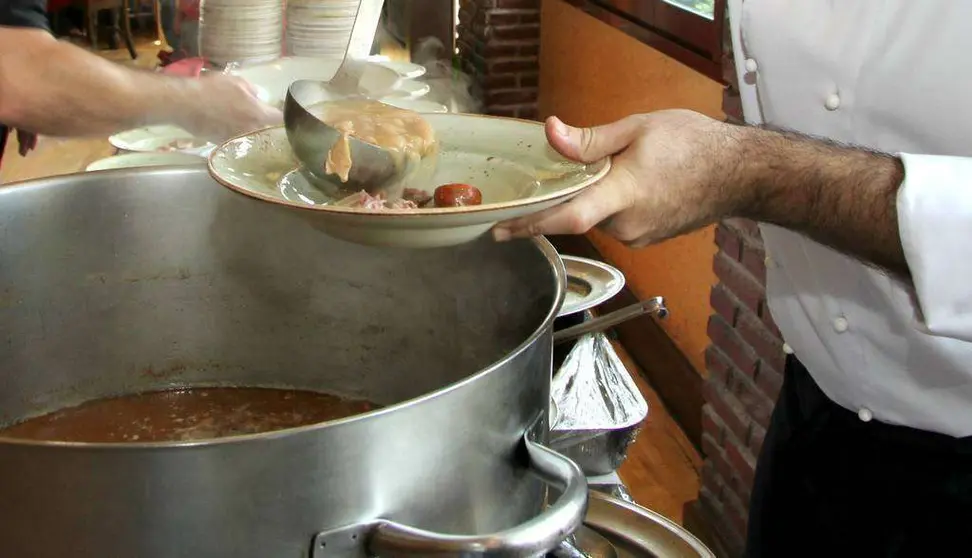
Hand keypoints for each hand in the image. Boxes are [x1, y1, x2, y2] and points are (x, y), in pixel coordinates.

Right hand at [178, 75, 281, 140]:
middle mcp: (251, 131)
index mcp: (259, 115)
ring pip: (249, 136)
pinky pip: (234, 139)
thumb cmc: (213, 89)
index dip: (282, 114)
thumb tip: (258, 97)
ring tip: (239, 121)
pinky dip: (233, 134)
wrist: (184, 104)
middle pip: (265, 131)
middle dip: (264, 125)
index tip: (279, 112)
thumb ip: (253, 91)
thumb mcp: (237, 81)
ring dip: (248, 130)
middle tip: (258, 117)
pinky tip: (225, 126)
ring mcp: (237, 140)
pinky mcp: (223, 144)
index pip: (279, 119)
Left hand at [492, 110, 748, 246]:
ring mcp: (639, 235)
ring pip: (597, 218)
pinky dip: (611, 204)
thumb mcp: (638, 129)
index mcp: (623, 193)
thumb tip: (551, 133)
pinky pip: (615, 222)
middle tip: (573, 167)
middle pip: (577, 214)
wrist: (740, 174)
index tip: (500, 230)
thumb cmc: (695, 145)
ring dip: (593, 196)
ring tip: (620, 167)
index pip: (568, 217)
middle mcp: (628, 223)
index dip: (530, 225)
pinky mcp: (647, 238)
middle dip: (568, 193)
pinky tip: (633, 182)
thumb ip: (590, 140)